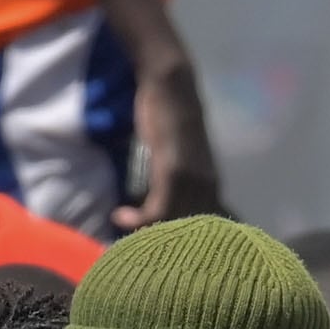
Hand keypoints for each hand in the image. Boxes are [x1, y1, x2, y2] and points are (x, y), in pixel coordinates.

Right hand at [117, 59, 221, 229]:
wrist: (170, 85)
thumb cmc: (168, 116)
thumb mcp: (175, 153)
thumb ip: (172, 175)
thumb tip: (156, 198)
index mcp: (210, 183)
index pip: (203, 225)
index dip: (179, 238)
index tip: (154, 243)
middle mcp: (207, 185)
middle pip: (187, 229)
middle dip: (160, 240)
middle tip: (132, 241)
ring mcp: (192, 181)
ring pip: (172, 223)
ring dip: (145, 232)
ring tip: (122, 230)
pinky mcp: (174, 173)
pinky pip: (157, 209)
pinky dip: (138, 219)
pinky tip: (119, 215)